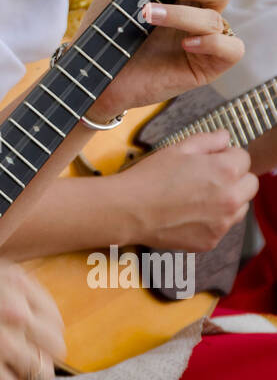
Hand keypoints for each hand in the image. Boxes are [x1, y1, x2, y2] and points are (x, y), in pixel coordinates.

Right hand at [0, 253, 64, 379]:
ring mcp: (2, 342)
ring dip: (24, 378)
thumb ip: (10, 293)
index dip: (46, 337)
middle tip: (24, 364)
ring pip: (40, 375)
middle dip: (41, 358)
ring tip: (7, 375)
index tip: (35, 345)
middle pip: (55, 350)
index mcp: (18, 284)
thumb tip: (31, 317)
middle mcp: (17, 312)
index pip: (55, 321)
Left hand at [78, 0, 248, 121]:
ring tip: (147, 15)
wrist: (91, 66)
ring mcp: (206, 35)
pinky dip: (209, 41)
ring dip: (181, 11)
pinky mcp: (206, 64)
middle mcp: (203, 6)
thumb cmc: (109, 23)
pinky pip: (231, 47)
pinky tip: (183, 43)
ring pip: (219, 11)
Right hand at [120, 130, 257, 250]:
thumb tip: (226, 138)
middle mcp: (231, 198)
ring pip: (240, 208)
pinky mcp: (211, 241)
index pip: (244, 158)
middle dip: (235, 179)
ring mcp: (222, 223)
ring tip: (199, 198)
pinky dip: (211, 221)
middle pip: (250, 185)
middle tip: (209, 179)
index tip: (211, 160)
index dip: (227, 156)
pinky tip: (188, 214)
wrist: (129, 211)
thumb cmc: (150, 177)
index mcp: (226, 171)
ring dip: (228, 201)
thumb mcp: (178, 148)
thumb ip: (208, 140)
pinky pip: (222, 227)